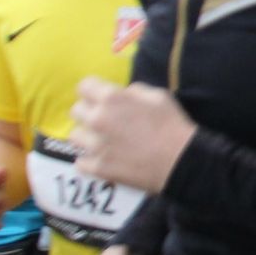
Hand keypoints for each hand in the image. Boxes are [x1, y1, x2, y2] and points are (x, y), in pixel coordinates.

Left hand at [70, 79, 196, 192]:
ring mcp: (95, 146)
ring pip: (74, 136)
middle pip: (76, 111)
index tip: (100, 98)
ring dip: (87, 136)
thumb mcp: (158, 95)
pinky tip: (103, 159)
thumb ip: (133, 91)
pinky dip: (89, 161)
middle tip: (104, 120)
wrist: (181, 162)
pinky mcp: (98, 168)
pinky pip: (80, 162)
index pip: (84, 86)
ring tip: (102, 141)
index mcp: (111, 99)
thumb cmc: (172, 125)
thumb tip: (122, 95)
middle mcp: (97, 120)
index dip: (93, 91)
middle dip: (89, 112)